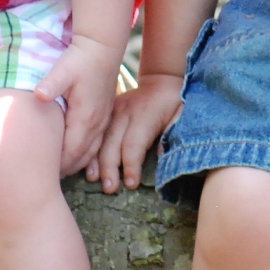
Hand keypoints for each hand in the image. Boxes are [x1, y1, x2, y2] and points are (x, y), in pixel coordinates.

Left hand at [35, 35, 122, 175]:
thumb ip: (51, 84)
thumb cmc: (79, 59)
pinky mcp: (104, 116)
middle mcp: (97, 122)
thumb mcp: (63, 69)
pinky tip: (77, 160)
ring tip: (58, 173)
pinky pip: (97, 144)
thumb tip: (38, 96)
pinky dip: (87, 156)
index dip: (58, 164)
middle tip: (46, 179)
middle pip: (82, 156)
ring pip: (91, 152)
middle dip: (65, 169)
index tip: (41, 174)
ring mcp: (103, 120)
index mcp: (85, 116)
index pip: (71, 150)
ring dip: (76, 164)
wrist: (102, 48)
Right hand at [90, 72, 184, 193]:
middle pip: (112, 143)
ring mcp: (112, 110)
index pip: (134, 144)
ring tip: (93, 179)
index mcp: (145, 115)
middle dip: (110, 167)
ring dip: (95, 160)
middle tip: (110, 188)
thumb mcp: (182, 113)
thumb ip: (174, 132)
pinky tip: (86, 165)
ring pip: (99, 138)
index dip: (131, 166)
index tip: (131, 184)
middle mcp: (125, 112)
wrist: (160, 81)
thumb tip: (163, 156)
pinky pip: (95, 132)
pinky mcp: (106, 112)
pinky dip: (89, 149)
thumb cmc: (174, 103)